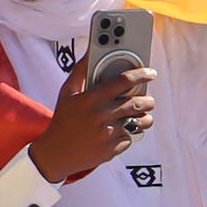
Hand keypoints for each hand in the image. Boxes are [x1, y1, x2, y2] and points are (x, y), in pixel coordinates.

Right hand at [31, 50, 153, 185]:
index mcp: (91, 98)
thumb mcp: (67, 93)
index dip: (141, 74)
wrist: (55, 153)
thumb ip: (80, 71)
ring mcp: (108, 134)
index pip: (124, 81)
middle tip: (147, 99)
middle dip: (148, 100)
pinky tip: (120, 131)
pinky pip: (130, 138)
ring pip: (140, 122)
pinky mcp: (112, 149)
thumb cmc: (63, 119)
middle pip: (138, 103)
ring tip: (139, 116)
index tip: (151, 73)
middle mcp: (101, 115)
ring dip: (144, 118)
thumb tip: (90, 52)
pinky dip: (128, 133)